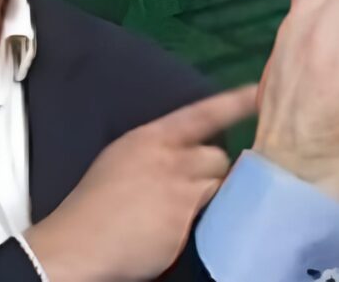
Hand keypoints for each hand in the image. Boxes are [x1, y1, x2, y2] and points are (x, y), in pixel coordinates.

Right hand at [24, 85, 256, 281]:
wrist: (79, 245)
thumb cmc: (95, 203)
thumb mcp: (122, 158)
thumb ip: (158, 150)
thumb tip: (186, 150)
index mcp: (150, 137)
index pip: (201, 114)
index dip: (233, 103)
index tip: (258, 93)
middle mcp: (171, 159)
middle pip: (219, 155)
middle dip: (213, 170)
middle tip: (193, 186)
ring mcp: (182, 192)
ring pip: (220, 186)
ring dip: (211, 195)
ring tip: (183, 208)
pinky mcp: (188, 222)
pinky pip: (213, 216)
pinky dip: (204, 220)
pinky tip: (180, 228)